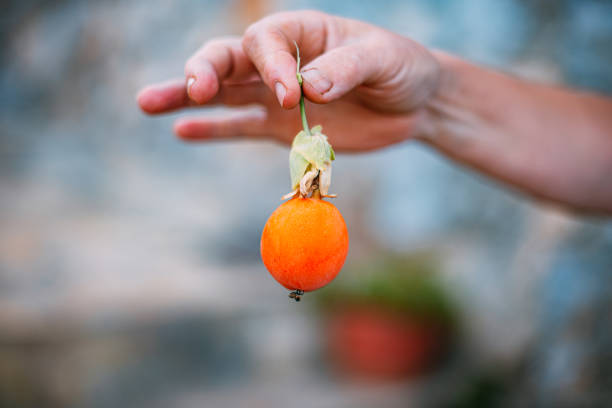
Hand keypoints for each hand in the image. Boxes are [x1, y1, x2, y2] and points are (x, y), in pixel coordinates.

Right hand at [137, 10, 441, 150]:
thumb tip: (309, 87)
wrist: (414, 104)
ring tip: (147, 103)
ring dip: (186, 97)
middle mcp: (281, 61)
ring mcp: (277, 96)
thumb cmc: (401, 69)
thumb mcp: (382, 59)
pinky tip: (182, 131)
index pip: (266, 41)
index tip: (293, 94)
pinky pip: (240, 127)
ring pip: (224, 93)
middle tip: (192, 87)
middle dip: (205, 70)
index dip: (270, 66)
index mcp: (302, 33)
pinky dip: (213, 130)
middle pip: (229, 59)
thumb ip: (345, 70)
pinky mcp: (283, 128)